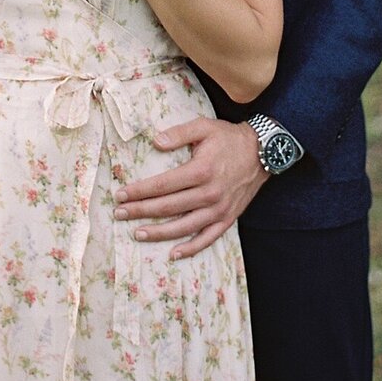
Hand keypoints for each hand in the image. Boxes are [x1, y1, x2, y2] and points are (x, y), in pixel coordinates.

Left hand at [113, 117, 267, 257]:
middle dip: (141, 211)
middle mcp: (209, 193)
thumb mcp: (204, 126)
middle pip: (168, 207)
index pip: (162, 185)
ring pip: (184, 227)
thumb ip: (179, 133)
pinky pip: (207, 238)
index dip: (139, 191)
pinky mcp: (228, 219)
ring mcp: (219, 209)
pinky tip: (173, 253)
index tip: (121, 194)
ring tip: (137, 233)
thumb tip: (155, 142)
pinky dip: (191, 248)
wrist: (262, 152)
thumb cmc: (228, 138)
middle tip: (119, 213)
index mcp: (201, 170)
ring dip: (159, 233)